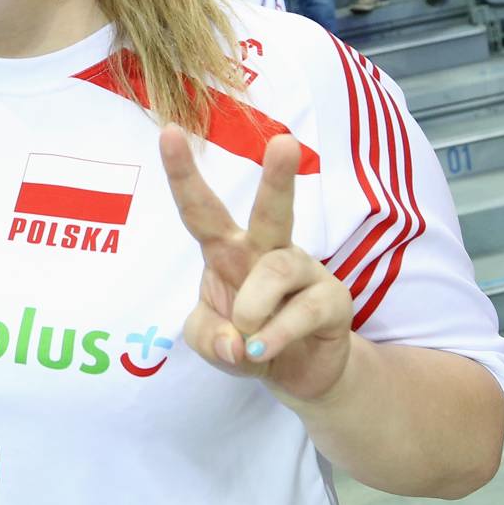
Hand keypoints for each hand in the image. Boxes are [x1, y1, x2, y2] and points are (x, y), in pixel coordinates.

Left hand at [160, 127, 351, 403]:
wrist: (301, 371)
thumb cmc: (248, 341)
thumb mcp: (211, 344)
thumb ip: (209, 338)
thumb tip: (236, 342)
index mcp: (228, 251)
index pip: (201, 210)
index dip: (183, 174)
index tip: (170, 132)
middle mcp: (267, 251)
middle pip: (271, 211)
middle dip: (278, 178)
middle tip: (285, 143)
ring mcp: (304, 272)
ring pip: (276, 270)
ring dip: (252, 307)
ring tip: (247, 336)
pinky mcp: (333, 299)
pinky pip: (302, 311)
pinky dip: (275, 336)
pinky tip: (263, 351)